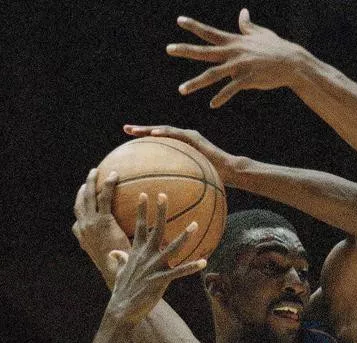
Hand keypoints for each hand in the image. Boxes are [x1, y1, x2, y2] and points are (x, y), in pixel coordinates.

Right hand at [73, 168, 130, 287]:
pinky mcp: (102, 221)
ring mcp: (91, 224)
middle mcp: (84, 231)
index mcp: (85, 241)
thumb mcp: (116, 261)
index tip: (83, 204)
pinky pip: (104, 197)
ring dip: (90, 182)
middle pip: (79, 205)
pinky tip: (115, 175)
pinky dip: (107, 184)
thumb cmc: (119, 272)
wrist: (117, 274)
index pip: (77, 224)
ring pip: (87, 197)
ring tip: (96, 171)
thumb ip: (121, 253)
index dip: (79, 212)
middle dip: (82, 191)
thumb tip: (137, 248)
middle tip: (88, 180)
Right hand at [106, 193, 205, 324]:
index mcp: (137, 252)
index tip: (144, 194)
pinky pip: (179, 272)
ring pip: (172, 248)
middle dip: (160, 212)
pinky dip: (192, 267)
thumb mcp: (120, 270)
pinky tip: (204, 262)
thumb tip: (113, 253)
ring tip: (195, 224)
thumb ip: (120, 259)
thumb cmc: (123, 289)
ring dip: (185, 236)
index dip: (142, 210)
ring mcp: (154, 267)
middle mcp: (146, 256)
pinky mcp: (160, 280)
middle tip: (163, 194)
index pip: (140, 226)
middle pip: (156, 229)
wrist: (123, 308)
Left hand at [122, 124, 237, 185]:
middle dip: (141, 131)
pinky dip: (163, 133)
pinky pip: (176, 135)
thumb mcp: (192, 184)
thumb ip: (180, 185)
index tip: (128, 144)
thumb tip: (166, 199)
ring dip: (147, 129)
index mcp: (180, 150)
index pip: (159, 144)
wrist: (230, 172)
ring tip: (133, 130)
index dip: (144, 142)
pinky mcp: (194, 137)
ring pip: (163, 131)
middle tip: (126, 129)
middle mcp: (182, 140)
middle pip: (158, 134)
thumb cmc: (213, 181)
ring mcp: (188, 137)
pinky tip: (152, 135)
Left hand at [166, 9, 305, 107]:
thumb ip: (247, 26)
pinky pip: (230, 90)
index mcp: (234, 41)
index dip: (194, 26)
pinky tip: (212, 104)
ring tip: (181, 89)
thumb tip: (242, 13)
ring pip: (212, 74)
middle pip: (204, 51)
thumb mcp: (260, 33)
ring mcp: (239, 66)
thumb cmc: (276, 48)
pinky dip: (221, 98)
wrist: (291, 62)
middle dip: (185, 50)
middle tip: (168, 48)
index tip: (179, 20)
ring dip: (196, 83)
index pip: (210, 33)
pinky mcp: (247, 79)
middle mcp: (233, 52)